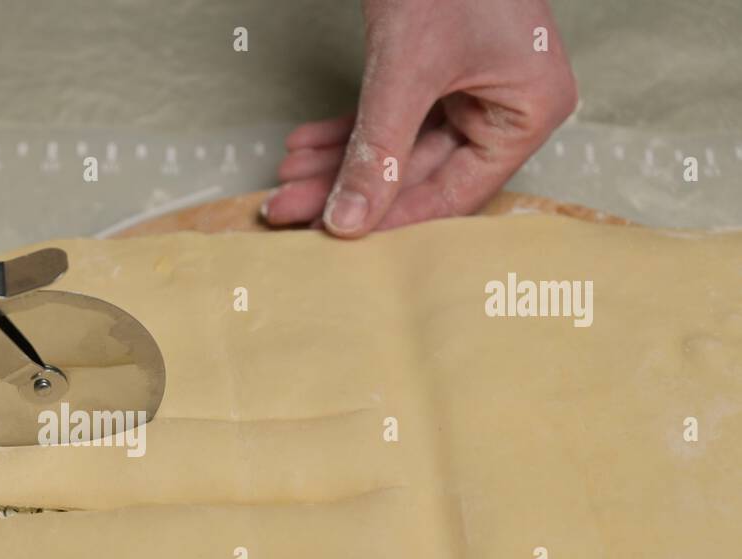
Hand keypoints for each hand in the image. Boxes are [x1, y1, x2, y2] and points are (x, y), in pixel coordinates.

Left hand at [265, 0, 577, 236]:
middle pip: (417, 173)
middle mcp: (506, 107)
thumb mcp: (408, 69)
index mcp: (529, 112)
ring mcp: (470, 90)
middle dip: (346, 187)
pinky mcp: (435, 72)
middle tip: (286, 208)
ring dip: (337, 162)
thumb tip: (347, 222)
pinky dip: (346, 130)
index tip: (335, 235)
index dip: (391, 217)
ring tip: (283, 179)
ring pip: (395, 147)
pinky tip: (302, 145)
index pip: (455, 192)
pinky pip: (389, 116)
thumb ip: (378, 151)